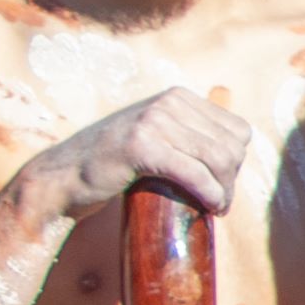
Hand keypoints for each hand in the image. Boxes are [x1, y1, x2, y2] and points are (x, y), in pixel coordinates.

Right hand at [19, 86, 253, 220]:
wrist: (65, 176)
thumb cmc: (117, 165)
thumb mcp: (158, 137)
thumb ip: (191, 135)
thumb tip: (240, 151)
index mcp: (179, 97)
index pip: (238, 131)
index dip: (236, 162)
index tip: (221, 183)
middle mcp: (169, 102)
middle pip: (232, 147)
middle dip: (231, 180)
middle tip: (218, 202)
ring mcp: (154, 120)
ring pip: (219, 160)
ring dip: (224, 191)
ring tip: (215, 207)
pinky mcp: (141, 145)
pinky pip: (195, 173)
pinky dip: (210, 194)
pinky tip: (208, 207)